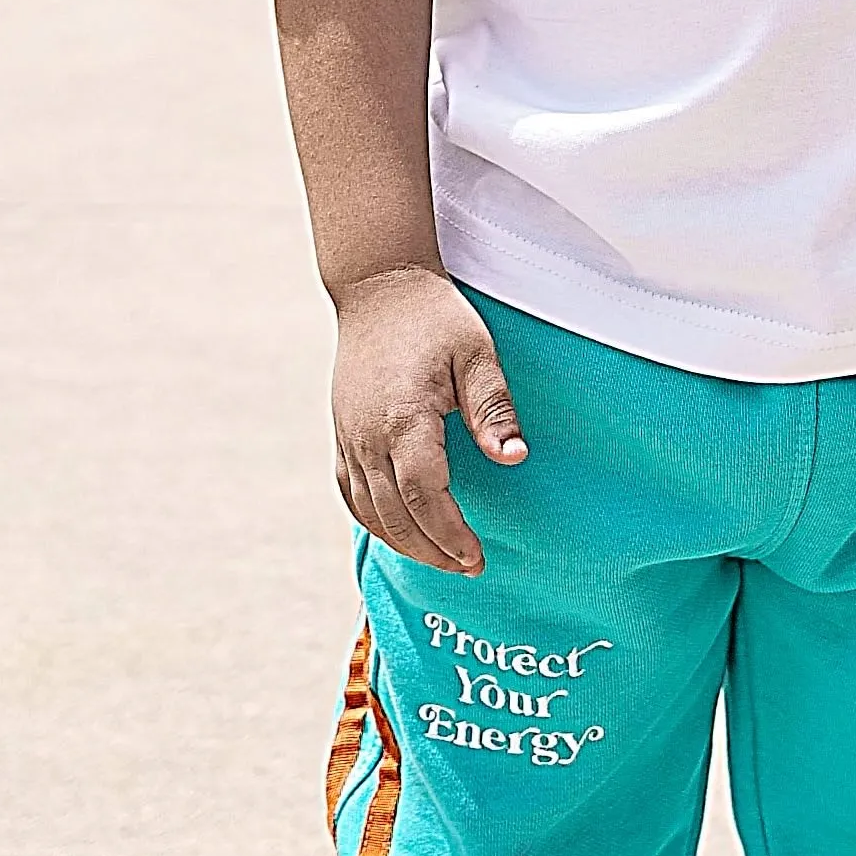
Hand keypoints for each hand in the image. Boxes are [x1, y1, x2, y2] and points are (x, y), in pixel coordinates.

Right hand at [330, 266, 527, 573]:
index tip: (477, 556)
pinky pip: (350, 493)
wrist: (378, 287)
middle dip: (433, 550)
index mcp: (404, 418)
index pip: (425, 494)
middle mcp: (367, 435)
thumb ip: (493, 408)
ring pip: (369, 511)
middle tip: (469, 568)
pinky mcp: (341, 433)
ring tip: (442, 560)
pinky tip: (400, 533)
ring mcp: (348, 436)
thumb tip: (514, 457)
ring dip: (404, 543)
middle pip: (395, 514)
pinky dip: (374, 522)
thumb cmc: (434, 317)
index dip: (450, 533)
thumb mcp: (476, 353)